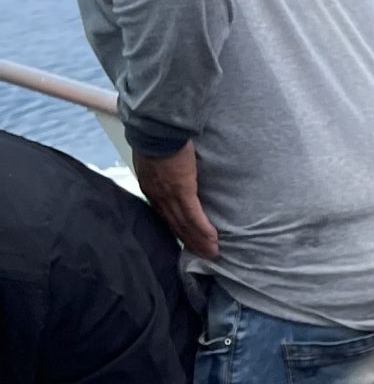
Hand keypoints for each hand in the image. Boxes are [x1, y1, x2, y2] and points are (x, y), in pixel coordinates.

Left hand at [133, 144, 219, 258]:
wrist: (155, 128)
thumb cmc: (155, 136)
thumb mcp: (153, 155)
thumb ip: (160, 166)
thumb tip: (170, 168)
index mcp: (150, 188)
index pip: (164, 215)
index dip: (177, 229)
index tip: (186, 240)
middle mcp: (158, 196)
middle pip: (175, 225)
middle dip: (190, 241)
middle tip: (204, 254)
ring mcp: (169, 195)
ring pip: (184, 224)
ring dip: (199, 240)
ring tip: (212, 252)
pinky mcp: (182, 190)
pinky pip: (193, 215)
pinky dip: (203, 229)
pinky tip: (213, 240)